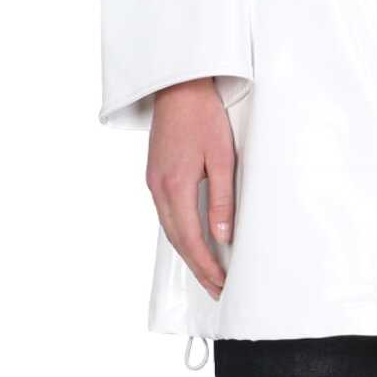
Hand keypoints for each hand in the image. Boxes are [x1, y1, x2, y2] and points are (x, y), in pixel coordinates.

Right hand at [147, 77, 235, 300]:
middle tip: (217, 289)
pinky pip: (166, 215)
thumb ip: (222, 198)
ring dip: (188, 253)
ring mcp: (153, 183)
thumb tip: (223, 235)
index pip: (191, 239)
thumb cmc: (204, 117)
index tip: (222, 284)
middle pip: (177, 240)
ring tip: (207, 273)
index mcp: (175, 186)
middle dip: (197, 268)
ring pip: (169, 229)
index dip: (206, 265)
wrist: (179, 88)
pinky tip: (192, 242)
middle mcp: (158, 189)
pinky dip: (180, 234)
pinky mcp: (155, 176)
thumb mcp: (222, 157)